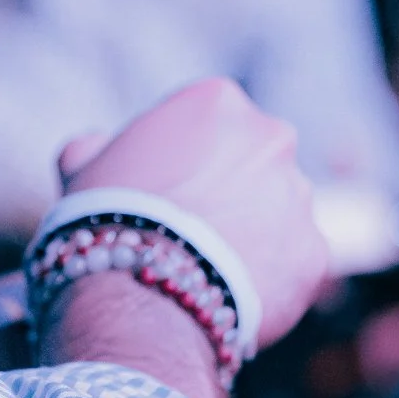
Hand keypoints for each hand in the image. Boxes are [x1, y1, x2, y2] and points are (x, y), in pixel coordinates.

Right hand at [53, 78, 329, 352]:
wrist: (141, 296)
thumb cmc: (105, 222)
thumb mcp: (84, 168)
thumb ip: (102, 147)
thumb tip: (95, 147)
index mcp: (218, 101)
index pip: (208, 122)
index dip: (181, 158)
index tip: (162, 190)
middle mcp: (272, 136)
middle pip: (251, 162)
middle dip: (228, 190)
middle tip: (188, 231)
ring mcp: (299, 195)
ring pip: (276, 213)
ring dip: (251, 233)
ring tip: (205, 269)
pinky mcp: (314, 251)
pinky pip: (291, 262)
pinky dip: (267, 277)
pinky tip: (226, 292)